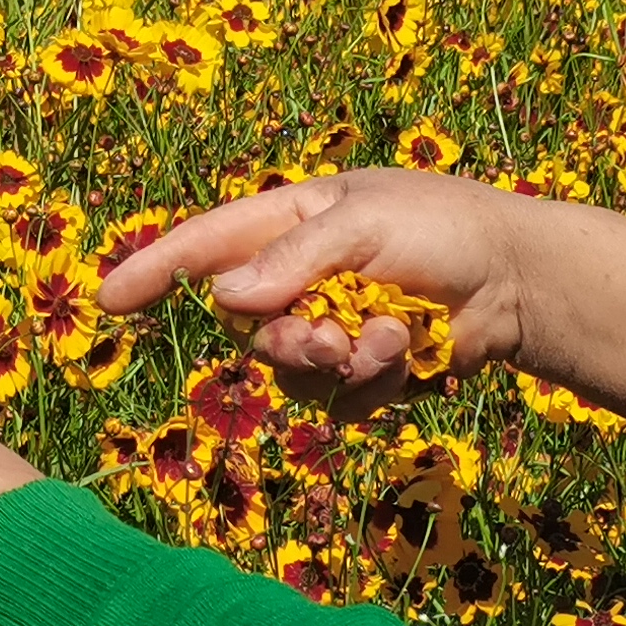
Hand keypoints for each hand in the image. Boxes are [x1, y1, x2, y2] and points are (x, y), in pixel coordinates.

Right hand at [100, 168, 539, 405]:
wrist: (518, 281)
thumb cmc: (445, 229)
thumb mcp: (366, 224)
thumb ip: (293, 260)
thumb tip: (224, 299)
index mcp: (290, 224)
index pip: (204, 247)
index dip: (153, 271)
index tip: (107, 300)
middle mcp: (300, 279)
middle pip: (249, 330)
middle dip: (289, 342)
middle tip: (332, 339)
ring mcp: (331, 328)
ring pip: (291, 375)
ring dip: (340, 365)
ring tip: (394, 337)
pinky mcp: (363, 372)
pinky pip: (335, 402)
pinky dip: (371, 386)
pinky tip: (411, 357)